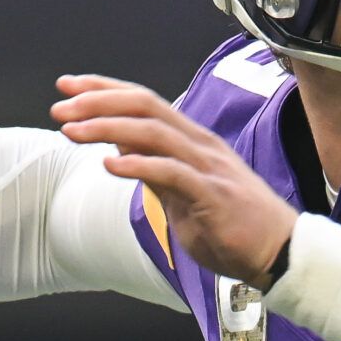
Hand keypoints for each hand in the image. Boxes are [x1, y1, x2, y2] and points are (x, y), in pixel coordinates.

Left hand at [51, 75, 296, 288]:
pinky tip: (110, 165)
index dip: (105, 90)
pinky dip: (139, 165)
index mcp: (192, 141)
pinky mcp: (213, 195)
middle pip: (145, 106)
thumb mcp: (182, 193)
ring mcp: (208, 167)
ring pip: (154, 132)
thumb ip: (154, 169)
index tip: (68, 87)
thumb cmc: (233, 226)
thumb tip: (119, 150)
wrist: (280, 253)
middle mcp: (200, 145)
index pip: (144, 102)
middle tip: (59, 108)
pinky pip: (172, 173)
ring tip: (72, 131)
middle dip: (98, 102)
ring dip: (108, 127)